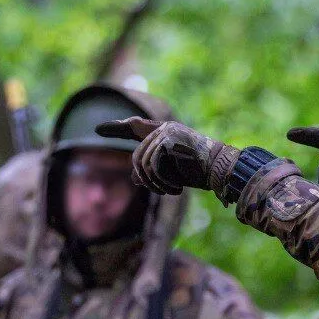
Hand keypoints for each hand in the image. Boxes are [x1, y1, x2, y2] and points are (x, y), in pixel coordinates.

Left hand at [97, 118, 239, 197]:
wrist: (219, 170)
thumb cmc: (199, 172)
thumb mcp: (170, 174)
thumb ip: (151, 172)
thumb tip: (134, 178)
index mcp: (164, 132)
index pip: (135, 127)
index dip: (116, 128)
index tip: (98, 129)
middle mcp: (163, 128)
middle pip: (137, 156)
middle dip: (147, 179)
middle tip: (165, 191)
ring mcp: (166, 131)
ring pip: (143, 163)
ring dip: (155, 184)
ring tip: (172, 191)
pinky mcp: (168, 139)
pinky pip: (152, 165)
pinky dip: (162, 182)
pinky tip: (175, 189)